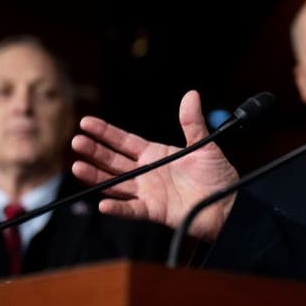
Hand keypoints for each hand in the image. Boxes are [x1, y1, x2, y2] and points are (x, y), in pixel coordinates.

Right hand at [71, 90, 239, 240]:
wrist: (229, 204)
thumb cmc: (218, 175)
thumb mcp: (205, 145)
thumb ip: (193, 122)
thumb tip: (192, 94)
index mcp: (156, 154)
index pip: (124, 141)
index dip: (105, 133)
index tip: (86, 123)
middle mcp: (147, 172)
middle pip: (114, 161)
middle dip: (94, 151)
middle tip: (76, 142)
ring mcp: (148, 192)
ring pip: (116, 183)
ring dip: (96, 176)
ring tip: (77, 167)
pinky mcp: (154, 211)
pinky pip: (132, 209)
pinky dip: (118, 207)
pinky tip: (103, 203)